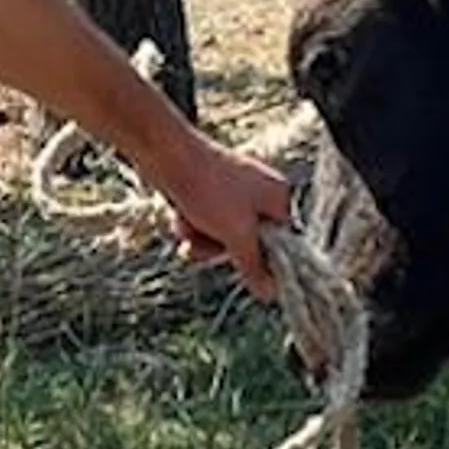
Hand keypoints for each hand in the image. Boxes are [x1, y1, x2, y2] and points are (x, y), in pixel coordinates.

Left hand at [162, 140, 294, 302]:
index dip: (260, 258)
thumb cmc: (208, 188)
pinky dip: (192, 224)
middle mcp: (260, 190)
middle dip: (219, 247)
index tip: (241, 268)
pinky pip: (206, 221)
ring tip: (187, 227)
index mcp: (278, 195)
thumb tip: (270, 292)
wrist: (167, 156)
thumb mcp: (236, 235)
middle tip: (204, 241)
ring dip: (201, 238)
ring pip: (222, 234)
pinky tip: (179, 217)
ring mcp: (233, 189)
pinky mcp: (209, 189)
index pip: (282, 241)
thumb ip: (254, 265)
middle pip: (247, 241)